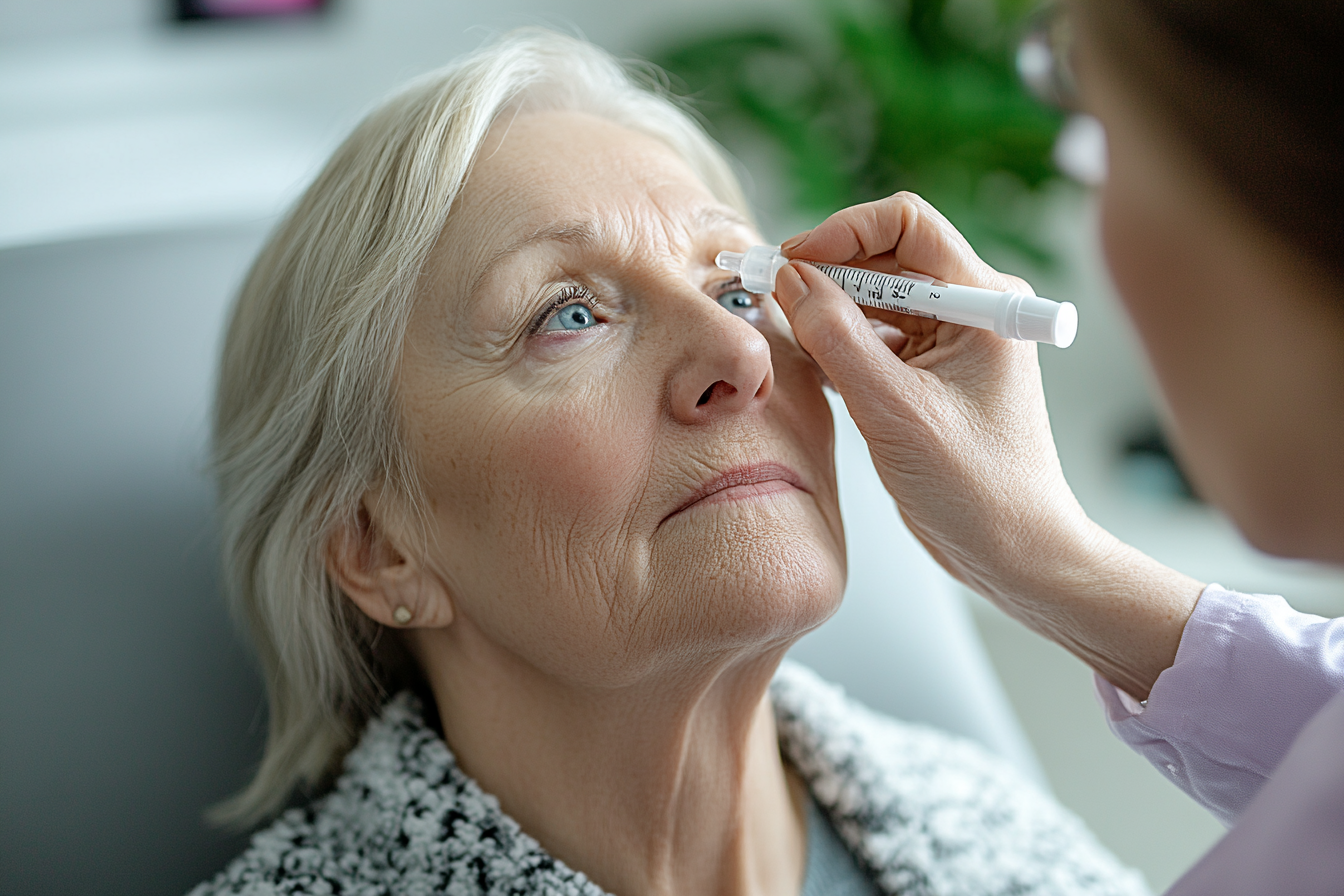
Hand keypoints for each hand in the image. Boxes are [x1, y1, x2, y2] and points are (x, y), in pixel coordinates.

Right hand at [774, 192, 1201, 698]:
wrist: (1016, 552)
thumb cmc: (978, 489)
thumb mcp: (895, 412)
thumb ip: (837, 339)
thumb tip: (790, 279)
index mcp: (984, 301)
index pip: (906, 224)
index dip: (842, 232)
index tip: (792, 262)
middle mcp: (972, 308)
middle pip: (884, 257)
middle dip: (825, 271)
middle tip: (769, 295)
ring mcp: (951, 340)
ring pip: (873, 298)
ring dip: (827, 311)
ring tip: (784, 335)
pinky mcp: (930, 371)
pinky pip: (875, 336)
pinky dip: (838, 344)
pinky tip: (810, 367)